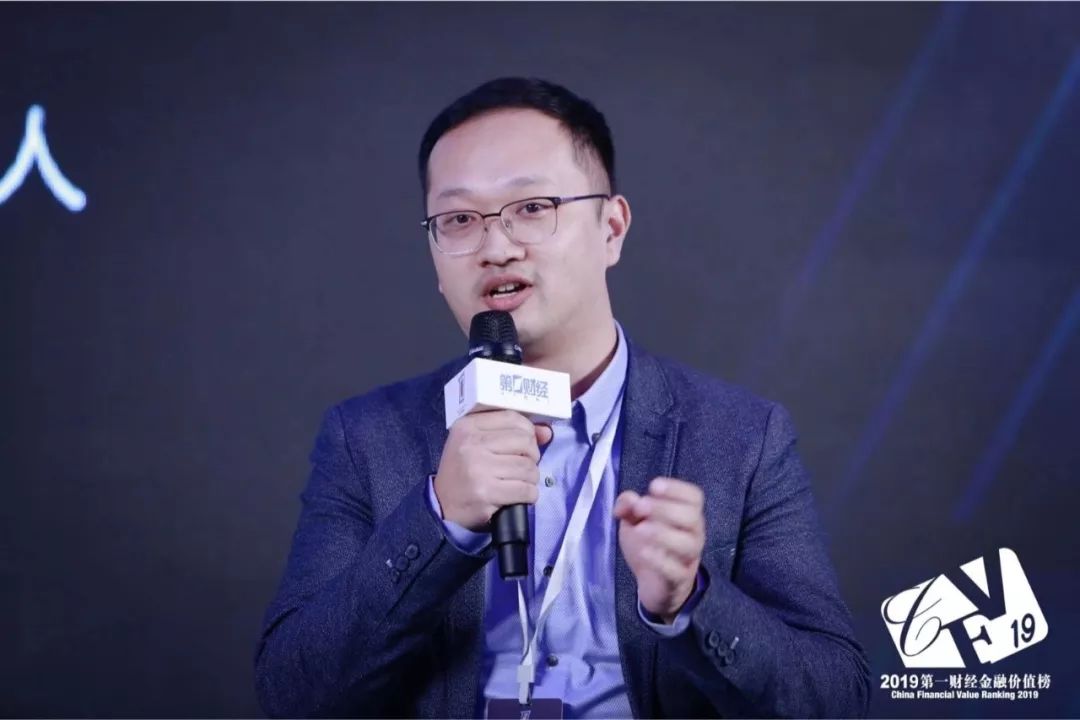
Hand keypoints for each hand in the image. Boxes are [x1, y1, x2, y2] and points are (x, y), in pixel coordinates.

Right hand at [433, 410, 552, 531]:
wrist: (443, 506)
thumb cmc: (464, 471)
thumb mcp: (478, 444)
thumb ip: (511, 433)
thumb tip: (547, 432)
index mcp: (467, 427)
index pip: (512, 418)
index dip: (528, 430)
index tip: (527, 443)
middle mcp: (471, 444)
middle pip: (525, 442)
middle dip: (531, 457)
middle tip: (521, 467)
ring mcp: (478, 469)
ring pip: (528, 468)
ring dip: (531, 478)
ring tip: (519, 482)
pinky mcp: (486, 493)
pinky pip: (525, 490)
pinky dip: (529, 495)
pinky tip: (519, 496)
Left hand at [614, 477, 704, 622]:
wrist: (652, 583)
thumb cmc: (648, 543)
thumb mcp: (634, 520)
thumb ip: (629, 506)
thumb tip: (628, 500)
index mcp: (687, 514)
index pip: (694, 497)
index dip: (676, 489)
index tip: (654, 486)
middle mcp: (694, 533)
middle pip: (692, 517)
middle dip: (665, 509)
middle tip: (640, 508)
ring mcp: (689, 557)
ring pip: (687, 544)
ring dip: (663, 533)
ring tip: (640, 529)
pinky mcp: (679, 579)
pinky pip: (676, 570)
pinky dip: (660, 561)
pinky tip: (644, 552)